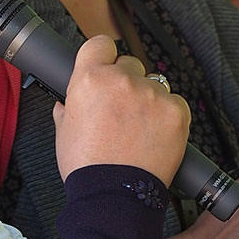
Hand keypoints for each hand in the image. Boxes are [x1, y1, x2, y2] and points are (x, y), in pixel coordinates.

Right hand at [54, 36, 190, 185]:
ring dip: (148, 101)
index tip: (106, 66)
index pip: (100, 44)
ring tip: (138, 130)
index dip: (103, 56)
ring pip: (153, 85)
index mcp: (89, 79)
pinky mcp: (175, 111)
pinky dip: (168, 116)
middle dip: (126, 83)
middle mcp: (122, 81)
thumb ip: (66, 110)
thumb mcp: (63, 133)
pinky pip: (175, 103)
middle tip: (121, 111)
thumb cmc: (87, 168)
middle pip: (130, 64)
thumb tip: (66, 104)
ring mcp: (151, 95)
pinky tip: (155, 135)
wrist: (114, 194)